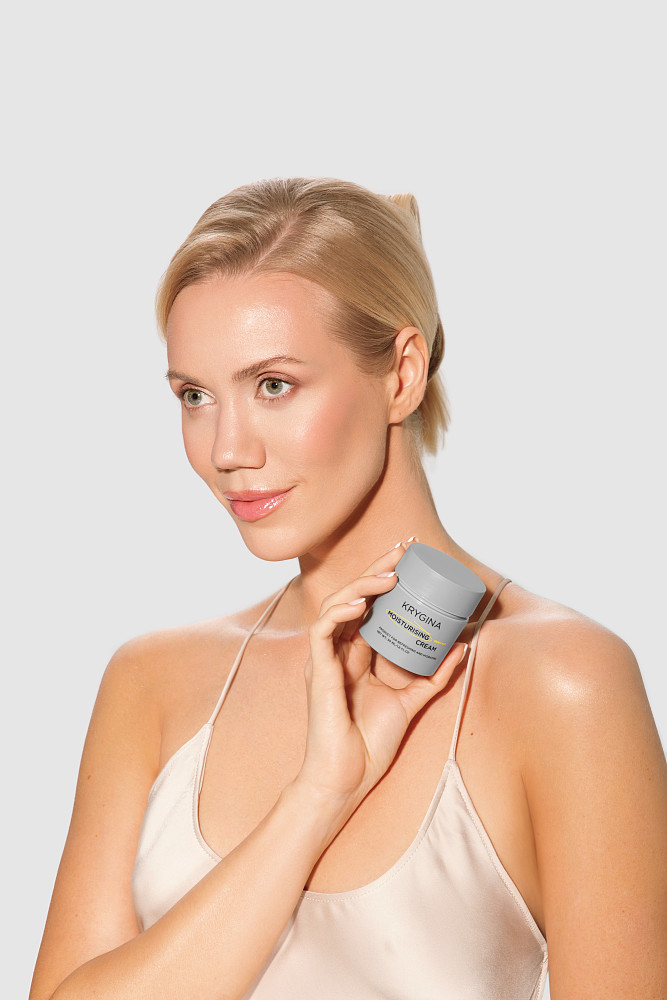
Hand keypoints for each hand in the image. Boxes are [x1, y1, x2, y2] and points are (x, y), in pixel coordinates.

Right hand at [295, 539, 468, 819]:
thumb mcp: (410, 702)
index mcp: (356, 654)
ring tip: (390, 574)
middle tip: (404, 550)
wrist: (346, 779)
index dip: (386, 577)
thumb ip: (433, 675)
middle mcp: (339, 650)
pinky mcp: (318, 671)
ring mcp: (326, 659)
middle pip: (354, 597)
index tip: (411, 556)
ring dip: (363, 585)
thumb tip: (463, 646)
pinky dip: (341, 612)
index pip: (369, 604)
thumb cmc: (370, 745)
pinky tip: (362, 603)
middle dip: (378, 569)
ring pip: (337, 605)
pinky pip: (323, 630)